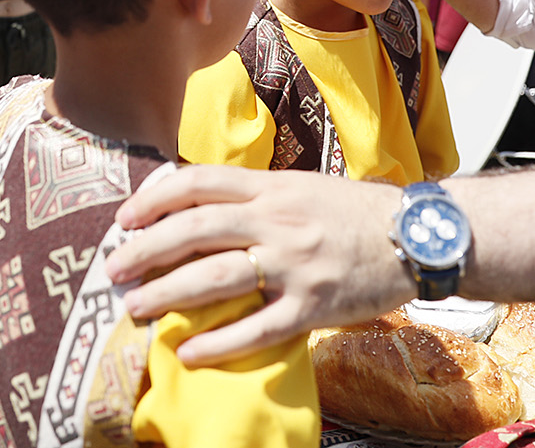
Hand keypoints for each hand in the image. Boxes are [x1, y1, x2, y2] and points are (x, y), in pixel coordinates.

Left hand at [105, 164, 408, 366]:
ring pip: (216, 278)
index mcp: (273, 186)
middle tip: (114, 271)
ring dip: (167, 294)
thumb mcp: (302, 187)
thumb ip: (254, 194)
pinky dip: (217, 342)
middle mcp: (278, 220)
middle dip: (145, 251)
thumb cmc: (356, 212)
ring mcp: (296, 264)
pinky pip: (257, 328)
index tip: (124, 219)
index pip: (198, 182)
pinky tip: (187, 353)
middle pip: (194, 230)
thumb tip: (195, 200)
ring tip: (135, 308)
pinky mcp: (315, 306)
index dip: (153, 199)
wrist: (420, 235)